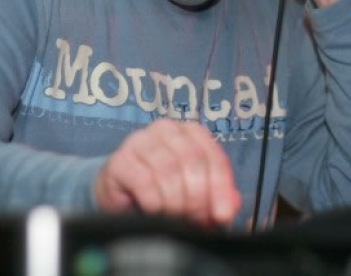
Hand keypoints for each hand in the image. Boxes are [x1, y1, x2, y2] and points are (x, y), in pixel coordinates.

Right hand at [93, 118, 241, 226]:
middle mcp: (165, 129)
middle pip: (191, 161)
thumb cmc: (163, 190)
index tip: (222, 214)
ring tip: (175, 218)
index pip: (212, 155)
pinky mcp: (120, 159)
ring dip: (175, 201)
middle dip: (198, 197)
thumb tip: (231, 207)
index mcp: (190, 131)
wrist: (122, 196)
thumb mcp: (195, 193)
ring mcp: (140, 141)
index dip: (220, 186)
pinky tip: (155, 211)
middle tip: (196, 220)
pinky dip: (154, 202)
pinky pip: (144, 181)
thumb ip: (218, 197)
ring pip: (168, 170)